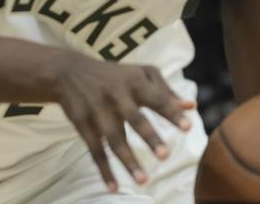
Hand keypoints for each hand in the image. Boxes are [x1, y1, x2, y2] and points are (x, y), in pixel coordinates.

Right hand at [58, 56, 194, 192]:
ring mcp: (98, 110)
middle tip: (165, 156)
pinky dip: (104, 169)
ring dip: (128, 160)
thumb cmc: (114, 75)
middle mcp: (116, 95)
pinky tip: (113, 187)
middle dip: (149, 136)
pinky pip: (95, 150)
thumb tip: (191, 107)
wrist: (68, 72)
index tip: (188, 127)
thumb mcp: (139, 73)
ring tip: (143, 180)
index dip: (171, 113)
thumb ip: (165, 91)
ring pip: (114, 138)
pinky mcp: (83, 124)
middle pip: (134, 118)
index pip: (156, 98)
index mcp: (133, 81)